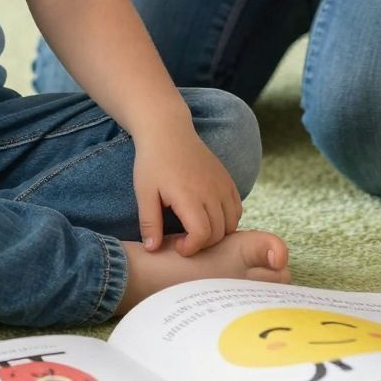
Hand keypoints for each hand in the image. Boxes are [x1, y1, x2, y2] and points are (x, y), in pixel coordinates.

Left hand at [133, 127, 245, 255]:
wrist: (168, 131)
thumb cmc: (152, 162)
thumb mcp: (143, 192)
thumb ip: (149, 222)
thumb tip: (152, 249)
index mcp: (188, 196)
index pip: (202, 234)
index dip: (192, 248)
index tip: (178, 246)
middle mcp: (211, 191)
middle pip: (218, 232)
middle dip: (202, 244)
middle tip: (185, 240)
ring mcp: (222, 184)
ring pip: (231, 223)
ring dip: (217, 234)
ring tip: (197, 229)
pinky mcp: (227, 179)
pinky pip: (237, 208)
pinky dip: (228, 220)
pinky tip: (210, 217)